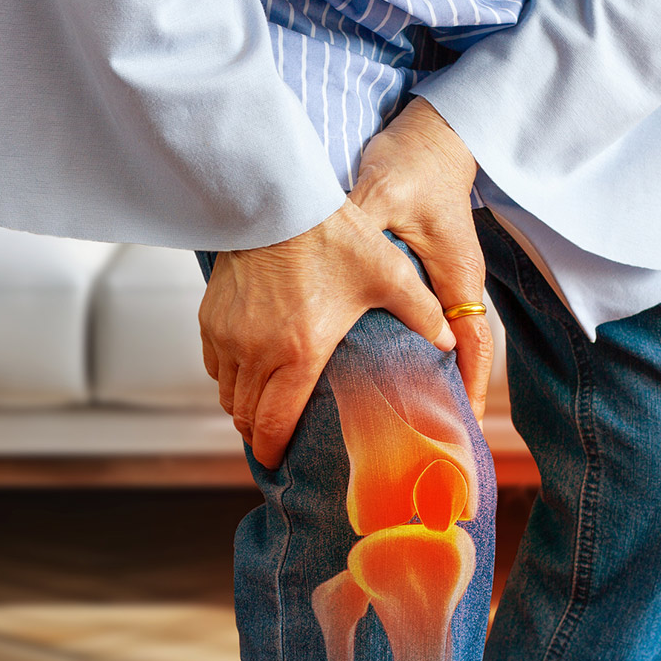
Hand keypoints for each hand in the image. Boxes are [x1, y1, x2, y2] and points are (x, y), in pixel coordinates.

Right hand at [199, 197, 456, 469]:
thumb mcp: (389, 275)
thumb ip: (422, 313)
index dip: (274, 450)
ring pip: (226, 393)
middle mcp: (256, 352)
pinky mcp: (211, 315)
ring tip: (261, 412)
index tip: (278, 462)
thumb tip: (450, 341)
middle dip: (257, 435)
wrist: (279, 199)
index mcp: (298, 353)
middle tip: (272, 442)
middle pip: (245, 417)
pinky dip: (227, 377)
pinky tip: (246, 372)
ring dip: (242, 408)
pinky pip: (213, 364)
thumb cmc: (333, 236)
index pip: (275, 424)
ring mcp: (228, 335)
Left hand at [349, 95, 493, 423]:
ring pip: (440, 344)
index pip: (473, 342)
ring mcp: (443, 283)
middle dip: (447, 398)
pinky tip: (379, 375)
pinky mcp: (425, 277)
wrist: (429, 138)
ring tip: (403, 423)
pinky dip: (409, 355)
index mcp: (457, 275)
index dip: (471, 386)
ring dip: (428, 380)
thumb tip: (346, 262)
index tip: (464, 425)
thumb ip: (367, 231)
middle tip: (427, 440)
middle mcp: (455, 285)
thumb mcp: (386, 195)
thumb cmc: (414, 164)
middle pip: (459, 355)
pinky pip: (421, 326)